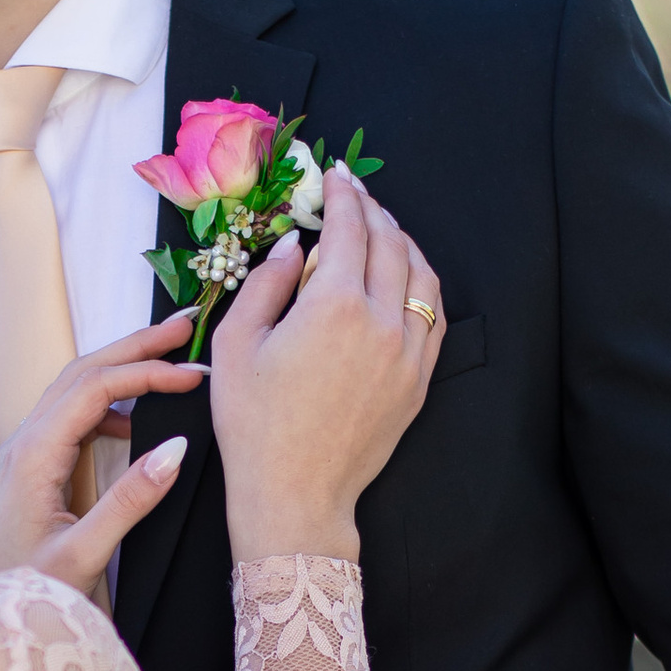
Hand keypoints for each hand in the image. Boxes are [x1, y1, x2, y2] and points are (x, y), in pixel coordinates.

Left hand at [0, 312, 205, 596]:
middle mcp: (21, 445)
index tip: (194, 374)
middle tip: (184, 327)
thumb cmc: (27, 594)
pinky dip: (105, 406)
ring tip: (166, 362)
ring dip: (119, 370)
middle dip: (134, 346)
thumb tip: (177, 448)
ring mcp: (20, 455)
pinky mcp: (26, 470)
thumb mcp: (84, 554)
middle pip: (81, 373)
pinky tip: (133, 424)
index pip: (95, 389)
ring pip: (72, 391)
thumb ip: (130, 501)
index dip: (147, 373)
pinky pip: (67, 419)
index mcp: (33, 457)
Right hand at [207, 166, 443, 564]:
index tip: (334, 176)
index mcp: (334, 306)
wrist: (296, 494)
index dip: (342, 194)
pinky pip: (433, 316)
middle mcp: (382, 322)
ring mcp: (408, 352)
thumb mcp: (236, 344)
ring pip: (421, 275)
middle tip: (354, 194)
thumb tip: (297, 244)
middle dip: (372, 210)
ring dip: (403, 241)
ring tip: (381, 228)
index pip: (349, 228)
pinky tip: (406, 277)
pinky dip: (422, 284)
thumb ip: (268, 282)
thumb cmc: (254, 424)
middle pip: (390, 243)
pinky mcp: (419, 380)